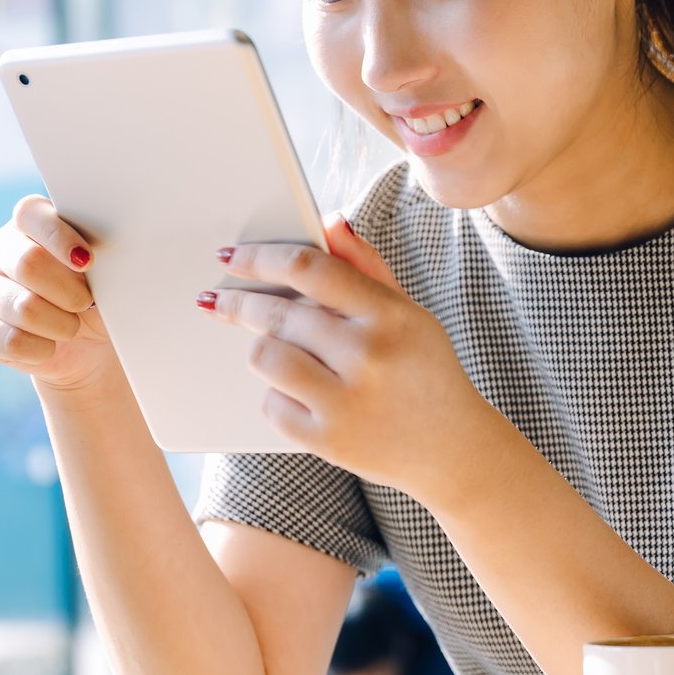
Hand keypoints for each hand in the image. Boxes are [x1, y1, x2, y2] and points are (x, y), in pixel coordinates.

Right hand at [0, 195, 120, 394]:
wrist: (90, 345)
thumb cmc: (101, 295)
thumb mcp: (109, 271)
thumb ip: (101, 253)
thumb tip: (93, 259)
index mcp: (31, 222)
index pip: (30, 213)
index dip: (59, 238)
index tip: (86, 261)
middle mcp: (1, 250)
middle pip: (27, 262)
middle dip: (68, 291)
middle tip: (87, 303)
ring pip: (23, 307)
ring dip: (61, 325)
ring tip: (73, 327)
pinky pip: (12, 341)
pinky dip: (43, 349)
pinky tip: (52, 345)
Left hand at [194, 215, 498, 500]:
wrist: (455, 452)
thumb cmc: (425, 372)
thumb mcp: (408, 314)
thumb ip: (365, 267)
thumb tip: (329, 222)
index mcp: (391, 315)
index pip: (310, 268)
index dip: (261, 258)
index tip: (231, 257)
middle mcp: (370, 356)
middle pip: (278, 314)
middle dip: (240, 303)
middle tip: (218, 300)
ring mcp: (348, 402)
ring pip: (266, 357)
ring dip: (262, 349)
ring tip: (273, 350)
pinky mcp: (330, 442)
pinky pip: (272, 406)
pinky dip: (277, 397)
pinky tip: (295, 394)